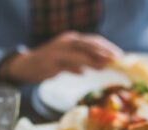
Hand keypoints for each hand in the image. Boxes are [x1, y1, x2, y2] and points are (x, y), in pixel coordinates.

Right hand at [2, 32, 121, 82]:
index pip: (93, 40)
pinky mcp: (50, 62)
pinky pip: (64, 64)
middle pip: (88, 44)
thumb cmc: (52, 63)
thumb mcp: (71, 61)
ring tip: (104, 66)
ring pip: (77, 53)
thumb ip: (85, 62)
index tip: (120, 55)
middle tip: (116, 60)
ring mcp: (57, 51)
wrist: (28, 66)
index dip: (107, 47)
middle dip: (103, 51)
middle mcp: (66, 42)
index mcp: (72, 40)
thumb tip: (103, 65)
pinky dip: (73, 67)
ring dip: (91, 59)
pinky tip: (81, 72)